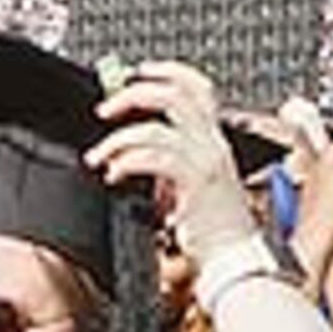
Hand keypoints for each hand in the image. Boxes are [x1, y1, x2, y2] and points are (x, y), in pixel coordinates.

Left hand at [88, 60, 261, 266]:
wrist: (233, 259)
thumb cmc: (213, 230)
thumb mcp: (188, 187)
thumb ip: (167, 166)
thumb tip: (131, 155)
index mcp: (214, 141)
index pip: (197, 88)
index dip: (167, 72)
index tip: (136, 72)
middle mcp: (213, 144)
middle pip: (174, 95)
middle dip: (132, 95)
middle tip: (104, 111)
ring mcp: (206, 161)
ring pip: (157, 129)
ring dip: (117, 140)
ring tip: (99, 158)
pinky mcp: (196, 182)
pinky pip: (155, 158)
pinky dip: (126, 162)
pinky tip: (114, 175)